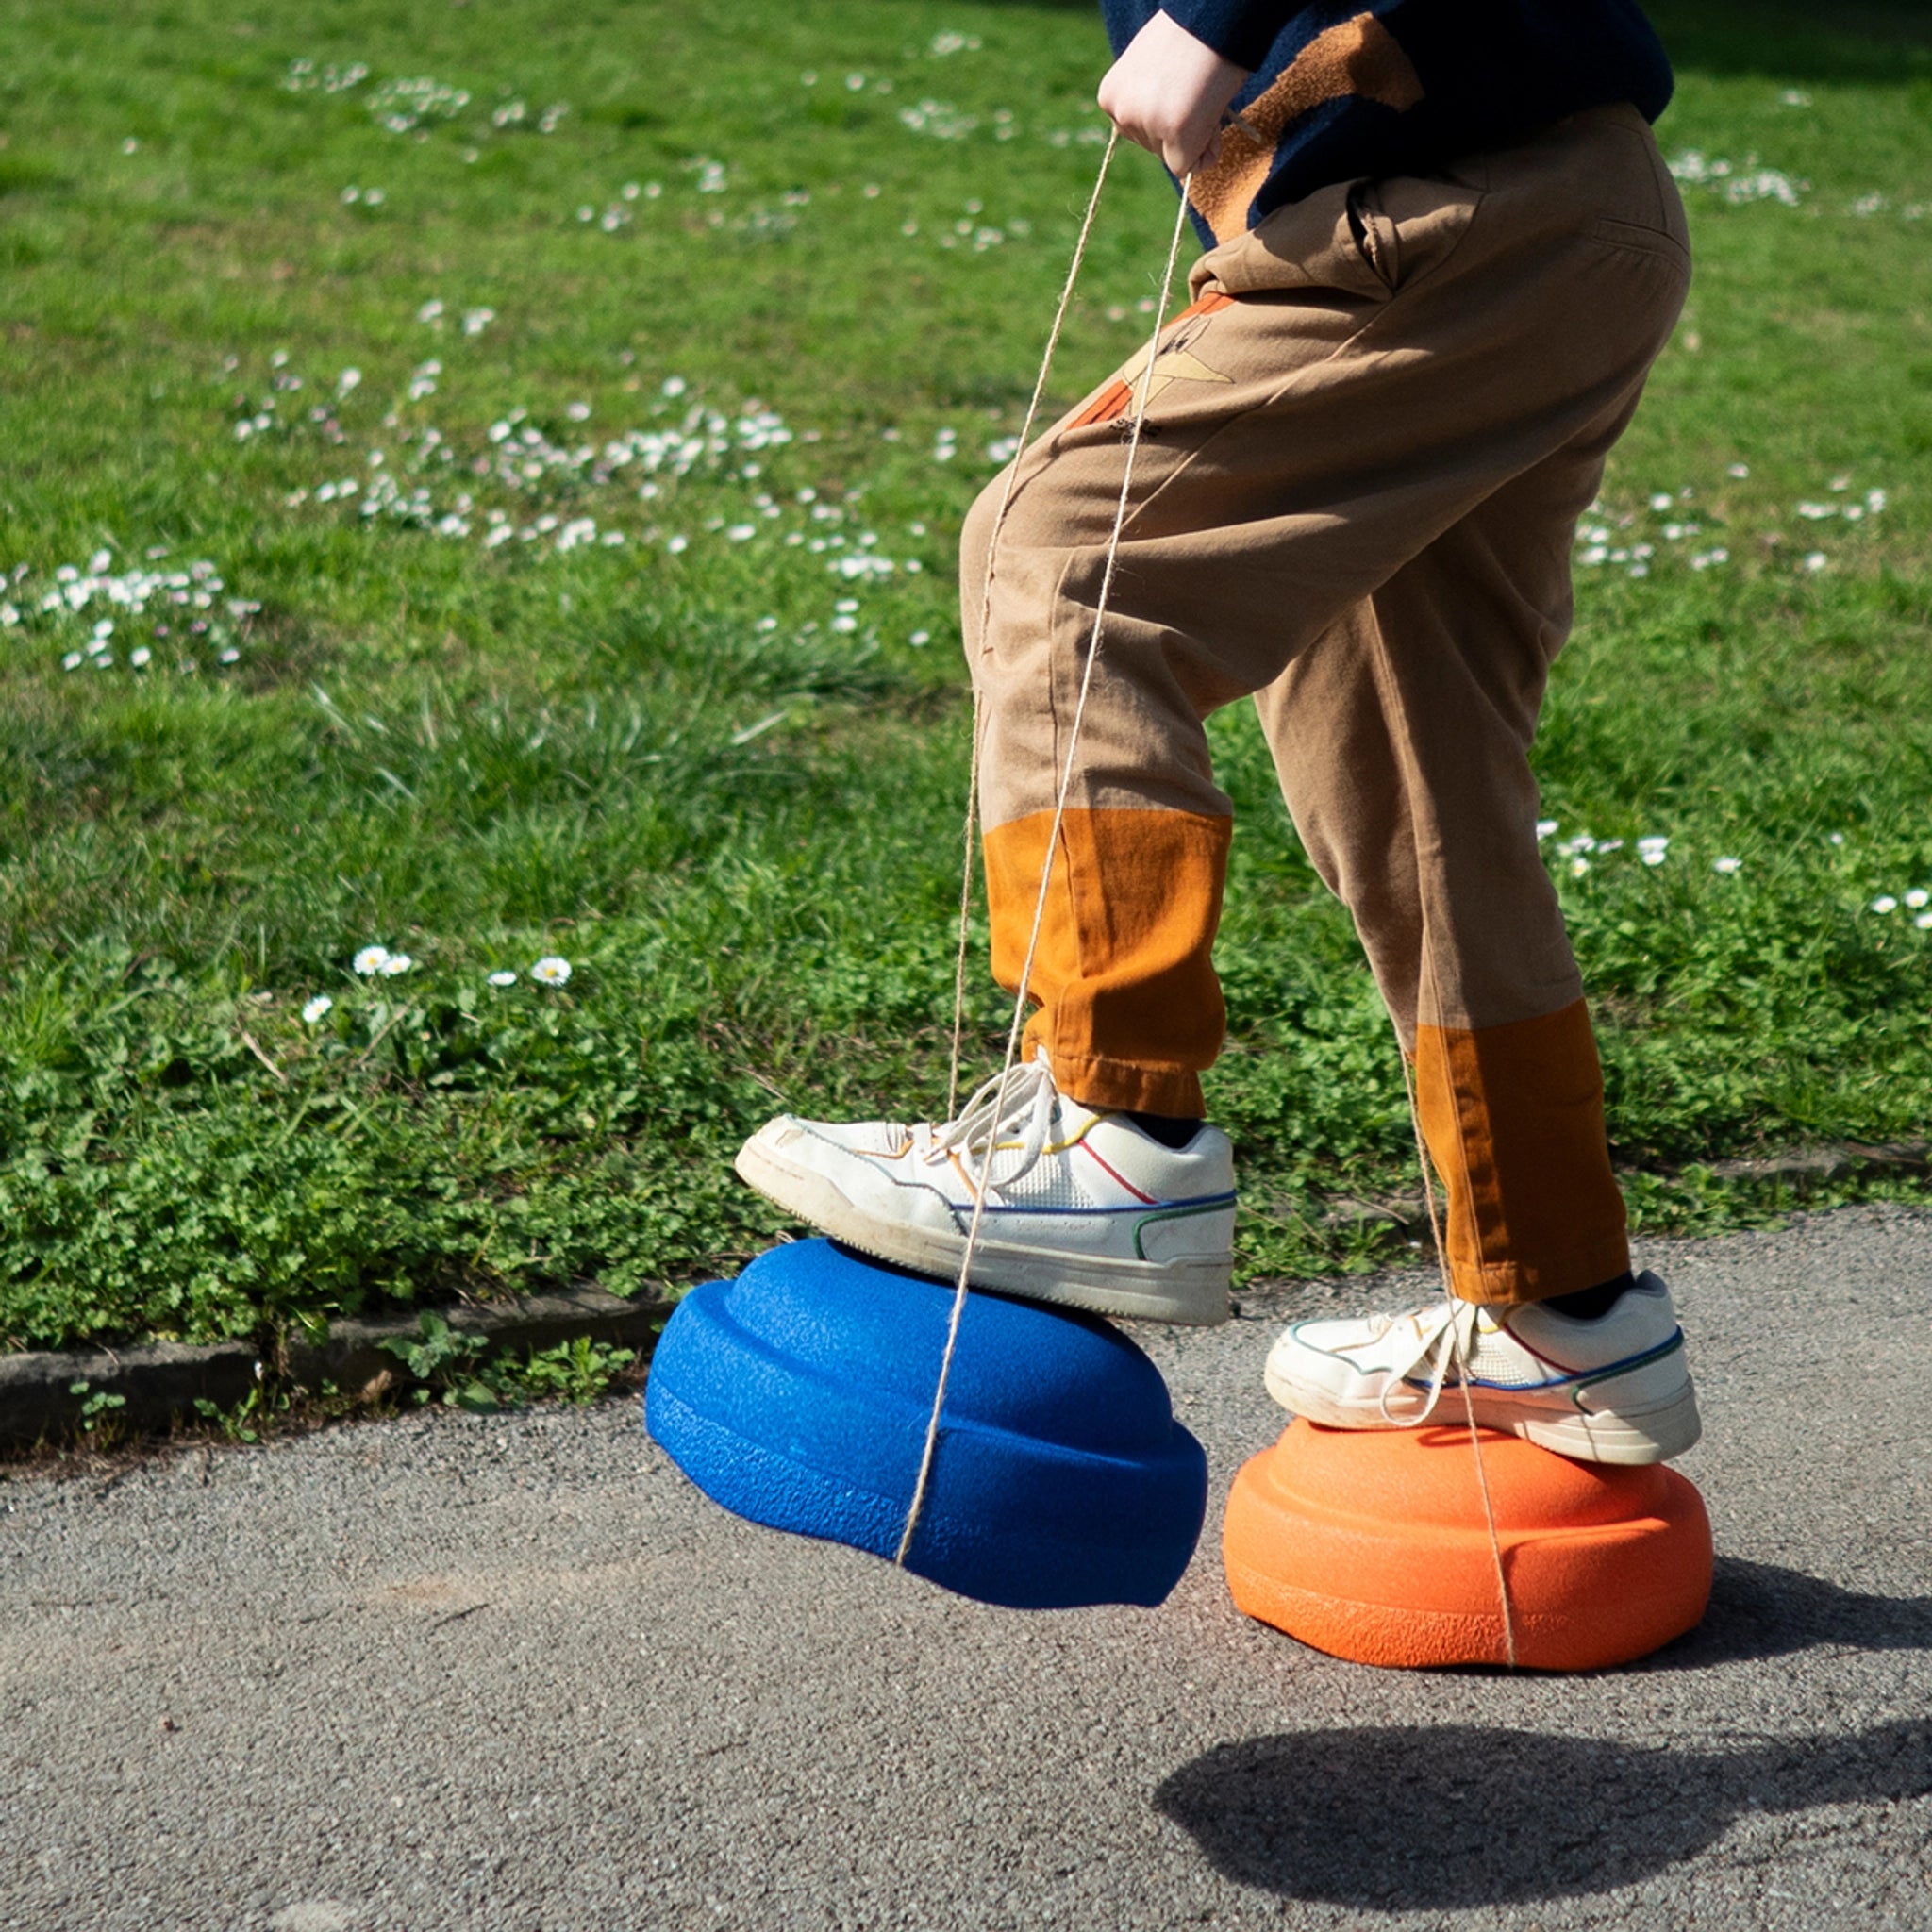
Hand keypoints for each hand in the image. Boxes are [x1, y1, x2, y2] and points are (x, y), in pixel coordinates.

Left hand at [1096, 10, 1252, 177]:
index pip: (1139, 132)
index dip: (1167, 118)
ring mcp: (1144, 124)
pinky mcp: (1172, 132)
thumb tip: (1161, 133)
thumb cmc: (1189, 37)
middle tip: (1196, 90)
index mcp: (1111, 95)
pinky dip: (1205, 153)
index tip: (1180, 89)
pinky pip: (1188, 168)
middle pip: (1153, 148)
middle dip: (1178, 130)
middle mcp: (1120, 112)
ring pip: (1171, 157)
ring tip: (1202, 94)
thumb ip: (1147, 102)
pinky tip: (1211, 120)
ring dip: (1194, 136)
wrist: (1212, 16)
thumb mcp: (1152, 71)